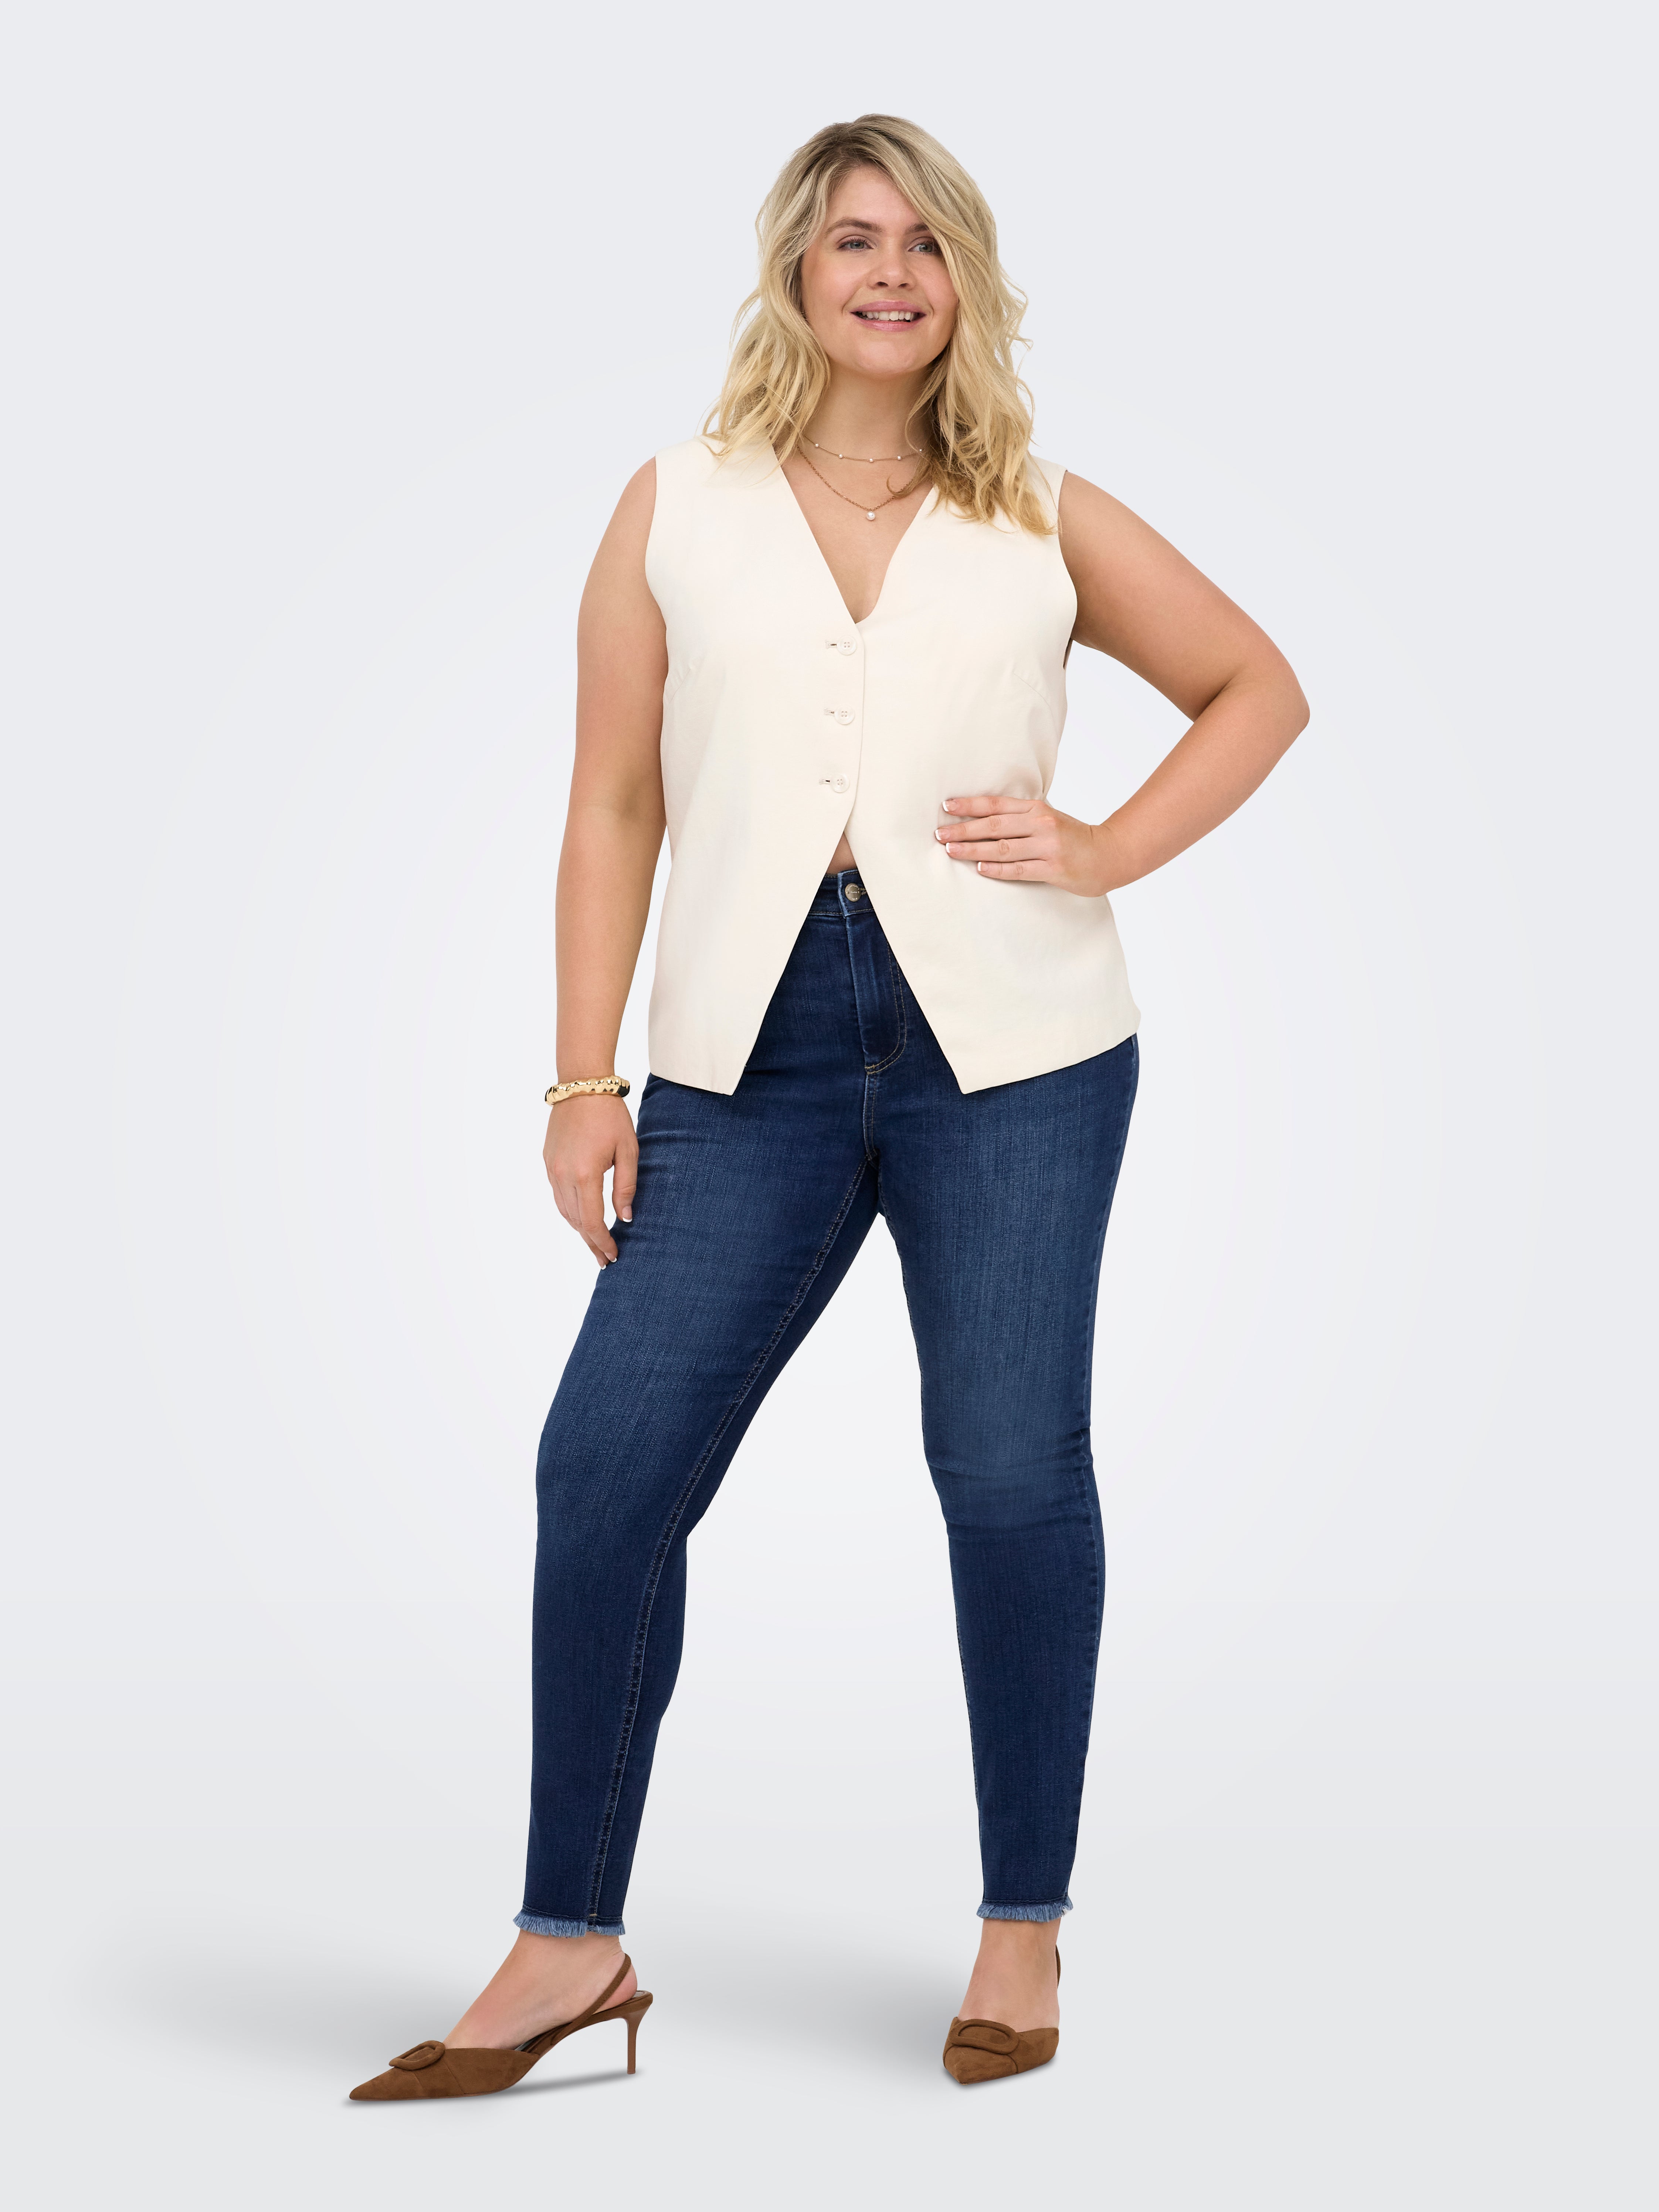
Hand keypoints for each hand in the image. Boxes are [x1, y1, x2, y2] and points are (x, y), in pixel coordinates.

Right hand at [544, 1094, 637, 1265]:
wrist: (582, 1086)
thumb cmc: (610, 1116)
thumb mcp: (628, 1150)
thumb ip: (626, 1187)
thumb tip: (625, 1219)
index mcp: (585, 1174)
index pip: (592, 1221)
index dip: (602, 1242)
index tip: (613, 1256)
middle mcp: (562, 1175)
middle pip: (576, 1221)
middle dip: (591, 1242)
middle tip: (605, 1259)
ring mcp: (552, 1169)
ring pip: (564, 1210)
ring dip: (579, 1229)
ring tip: (595, 1243)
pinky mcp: (547, 1161)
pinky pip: (557, 1195)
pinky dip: (570, 1211)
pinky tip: (582, 1217)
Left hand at [936, 794, 1115, 893]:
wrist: (1108, 854)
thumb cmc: (1072, 837)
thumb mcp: (1047, 818)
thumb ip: (1020, 817)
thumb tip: (982, 818)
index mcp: (1037, 808)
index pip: (996, 804)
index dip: (970, 805)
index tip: (946, 806)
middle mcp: (1041, 824)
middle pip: (994, 825)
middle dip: (964, 829)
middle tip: (940, 833)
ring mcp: (1047, 847)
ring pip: (1002, 848)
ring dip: (973, 849)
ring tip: (951, 849)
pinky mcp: (1053, 868)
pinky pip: (1019, 869)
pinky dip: (998, 869)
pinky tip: (980, 868)